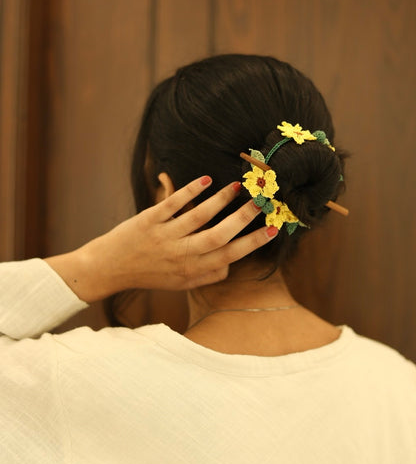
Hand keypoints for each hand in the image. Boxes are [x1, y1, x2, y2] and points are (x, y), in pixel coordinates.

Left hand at [45, 176, 277, 301]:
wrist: (108, 269)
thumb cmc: (149, 274)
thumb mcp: (179, 283)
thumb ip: (206, 275)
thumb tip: (231, 263)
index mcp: (192, 271)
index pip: (229, 255)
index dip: (253, 242)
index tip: (272, 228)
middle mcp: (181, 255)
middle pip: (219, 235)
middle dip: (243, 217)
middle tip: (261, 200)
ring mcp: (164, 237)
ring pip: (198, 216)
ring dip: (220, 200)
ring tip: (237, 186)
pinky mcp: (148, 221)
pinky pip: (172, 203)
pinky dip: (189, 190)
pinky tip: (205, 180)